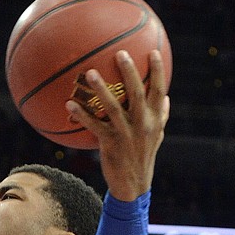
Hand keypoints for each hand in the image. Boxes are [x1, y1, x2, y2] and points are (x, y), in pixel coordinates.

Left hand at [66, 49, 169, 199]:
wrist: (133, 183)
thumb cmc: (143, 154)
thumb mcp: (157, 135)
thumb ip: (161, 115)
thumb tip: (166, 96)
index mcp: (155, 118)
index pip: (159, 90)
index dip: (158, 71)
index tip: (153, 52)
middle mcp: (143, 124)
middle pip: (137, 93)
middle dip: (129, 72)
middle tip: (120, 53)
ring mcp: (126, 133)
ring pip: (113, 107)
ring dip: (101, 90)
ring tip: (91, 73)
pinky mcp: (110, 143)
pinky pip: (94, 126)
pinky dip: (81, 115)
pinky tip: (68, 104)